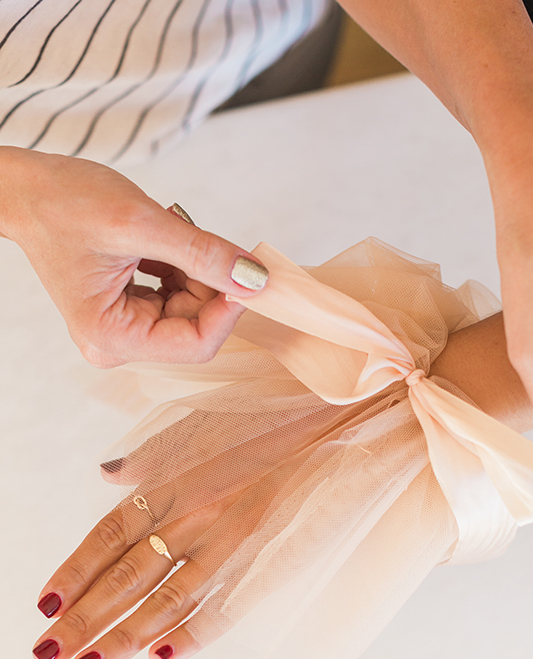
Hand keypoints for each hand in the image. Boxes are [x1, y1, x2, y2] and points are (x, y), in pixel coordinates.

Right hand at [0, 146, 267, 366]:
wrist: (26, 189)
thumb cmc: (63, 203)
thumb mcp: (141, 223)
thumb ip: (202, 253)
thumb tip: (254, 278)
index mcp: (112, 338)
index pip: (196, 344)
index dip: (228, 309)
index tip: (249, 272)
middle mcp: (117, 344)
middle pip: (194, 324)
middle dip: (207, 281)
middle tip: (200, 235)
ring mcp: (124, 329)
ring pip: (190, 307)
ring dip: (193, 269)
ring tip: (166, 231)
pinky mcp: (130, 310)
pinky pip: (176, 295)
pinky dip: (180, 266)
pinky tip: (159, 240)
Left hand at [32, 391, 347, 658]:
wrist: (346, 433)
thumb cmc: (277, 428)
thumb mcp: (207, 428)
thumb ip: (154, 456)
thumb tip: (109, 475)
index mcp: (178, 483)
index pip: (109, 534)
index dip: (74, 571)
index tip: (44, 607)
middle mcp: (196, 515)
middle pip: (126, 575)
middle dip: (84, 619)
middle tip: (47, 655)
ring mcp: (232, 542)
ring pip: (164, 600)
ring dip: (122, 638)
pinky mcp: (268, 563)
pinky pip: (224, 608)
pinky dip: (191, 635)